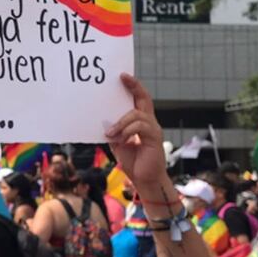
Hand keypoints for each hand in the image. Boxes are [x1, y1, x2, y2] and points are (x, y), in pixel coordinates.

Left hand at [105, 74, 166, 192]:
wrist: (145, 180)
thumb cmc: (134, 162)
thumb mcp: (119, 143)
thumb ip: (114, 131)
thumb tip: (103, 122)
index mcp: (141, 122)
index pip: (139, 99)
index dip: (133, 87)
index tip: (122, 76)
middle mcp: (149, 122)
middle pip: (144, 99)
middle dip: (134, 86)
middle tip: (122, 77)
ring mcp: (153, 129)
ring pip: (136, 114)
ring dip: (120, 122)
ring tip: (110, 133)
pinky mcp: (154, 138)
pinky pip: (140, 127)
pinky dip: (127, 131)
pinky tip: (119, 139)